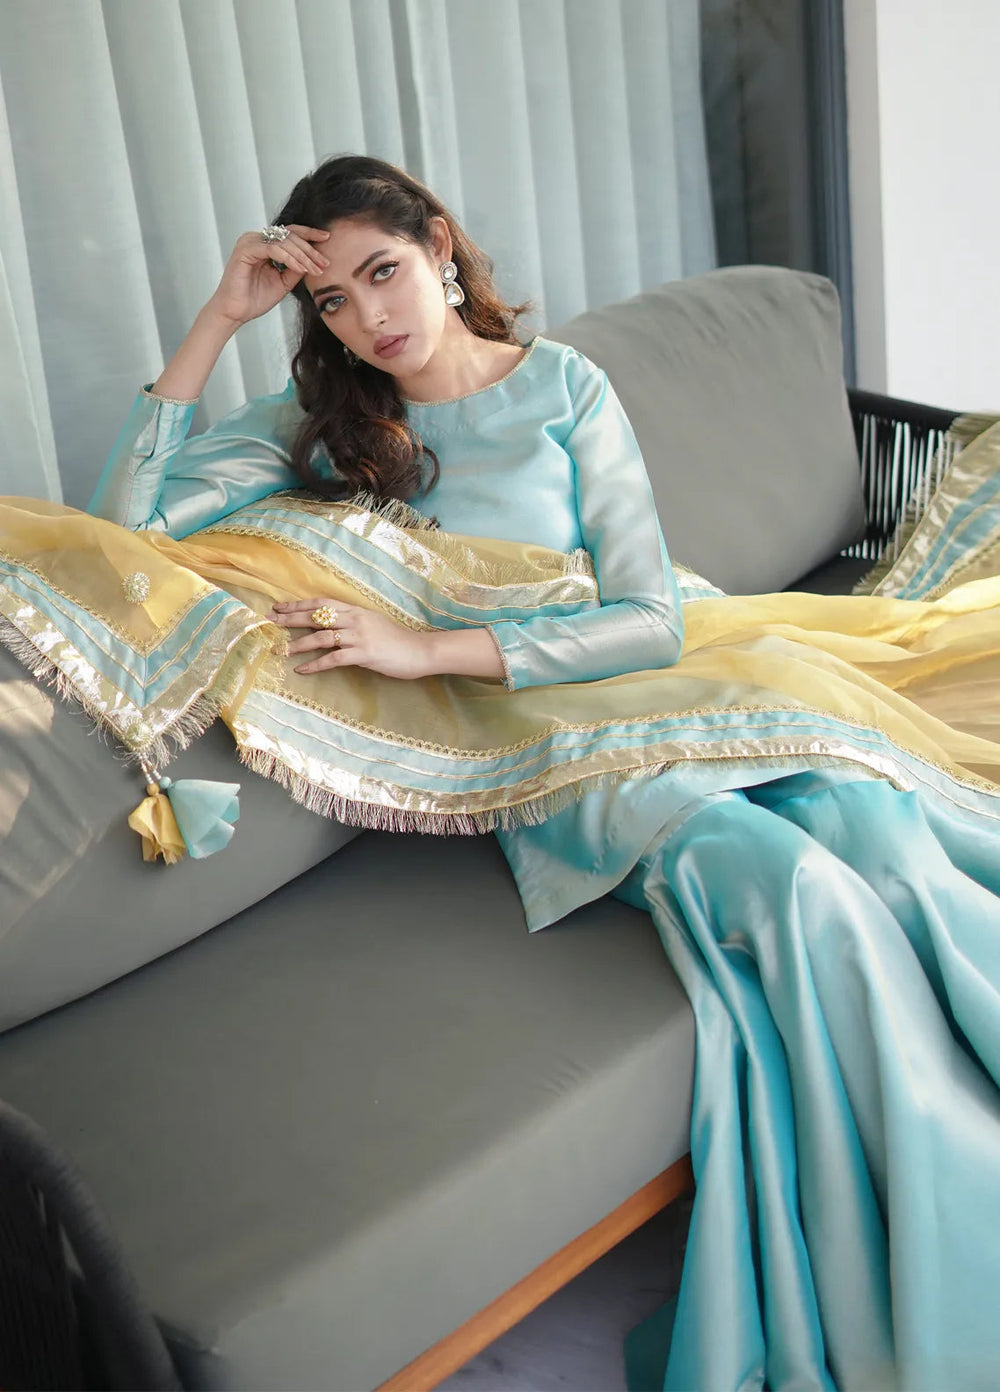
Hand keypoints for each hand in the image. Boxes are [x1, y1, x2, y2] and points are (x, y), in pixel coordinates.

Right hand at [205, 226, 330, 326]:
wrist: (236, 312)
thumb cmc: (256, 299)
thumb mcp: (284, 282)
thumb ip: (296, 269)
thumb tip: (314, 260)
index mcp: (264, 243)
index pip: (289, 233)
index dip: (309, 234)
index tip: (327, 239)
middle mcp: (256, 238)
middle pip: (289, 235)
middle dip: (310, 249)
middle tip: (325, 262)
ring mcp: (249, 242)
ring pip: (283, 241)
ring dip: (302, 255)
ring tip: (316, 269)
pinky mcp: (245, 250)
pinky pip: (273, 249)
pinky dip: (289, 258)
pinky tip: (301, 269)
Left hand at [271, 598, 431, 679]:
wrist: (420, 650)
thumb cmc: (398, 640)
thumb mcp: (374, 623)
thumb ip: (354, 622)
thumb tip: (332, 626)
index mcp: (356, 610)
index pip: (321, 604)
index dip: (298, 605)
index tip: (279, 607)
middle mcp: (354, 619)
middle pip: (315, 617)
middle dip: (290, 619)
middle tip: (269, 622)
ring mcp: (359, 636)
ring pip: (321, 638)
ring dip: (298, 644)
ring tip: (279, 650)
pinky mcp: (363, 654)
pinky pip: (333, 659)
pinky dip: (315, 665)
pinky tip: (302, 670)